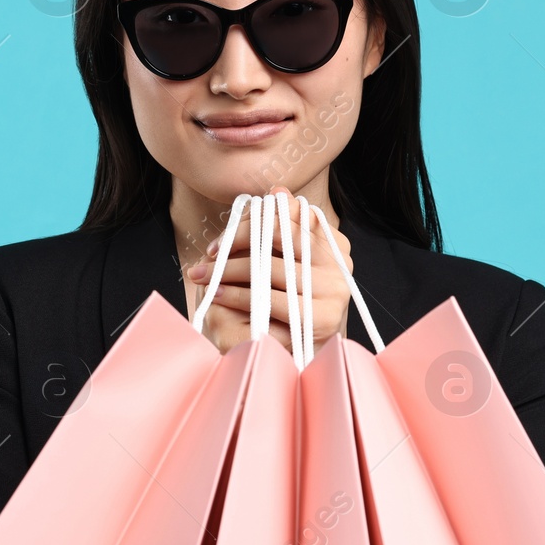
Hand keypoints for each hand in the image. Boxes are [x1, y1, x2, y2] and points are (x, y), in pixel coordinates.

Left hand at [185, 187, 352, 356]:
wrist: (299, 354)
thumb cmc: (288, 302)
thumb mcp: (285, 262)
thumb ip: (282, 227)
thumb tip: (278, 190)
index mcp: (336, 244)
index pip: (289, 216)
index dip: (252, 221)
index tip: (225, 235)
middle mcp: (341, 263)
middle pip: (279, 234)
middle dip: (237, 241)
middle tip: (210, 252)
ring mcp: (334, 290)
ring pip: (268, 266)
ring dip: (228, 270)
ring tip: (204, 274)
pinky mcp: (320, 318)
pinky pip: (267, 298)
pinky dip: (234, 294)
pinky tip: (216, 294)